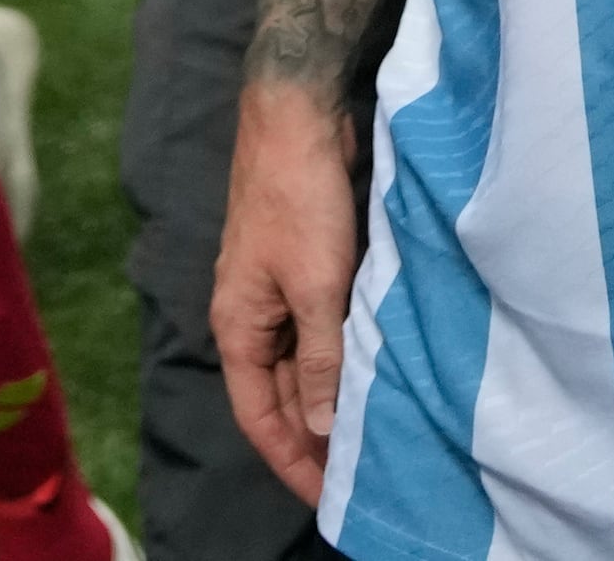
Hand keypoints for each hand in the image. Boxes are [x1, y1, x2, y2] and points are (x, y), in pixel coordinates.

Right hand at [213, 81, 367, 505]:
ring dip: (332, 399)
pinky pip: (322, 330)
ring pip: (305, 363)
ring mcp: (278, 291)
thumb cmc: (298, 198)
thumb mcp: (315, 285)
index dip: (291, 459)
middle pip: (283, 396)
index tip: (326, 499)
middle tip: (360, 477)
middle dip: (315, 438)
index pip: (260, 416)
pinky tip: (374, 374)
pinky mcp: (306, 266)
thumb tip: (324, 426)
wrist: (296, 114)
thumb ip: (321, 358)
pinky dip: (344, 356)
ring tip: (372, 438)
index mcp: (239, 327)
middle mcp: (252, 316)